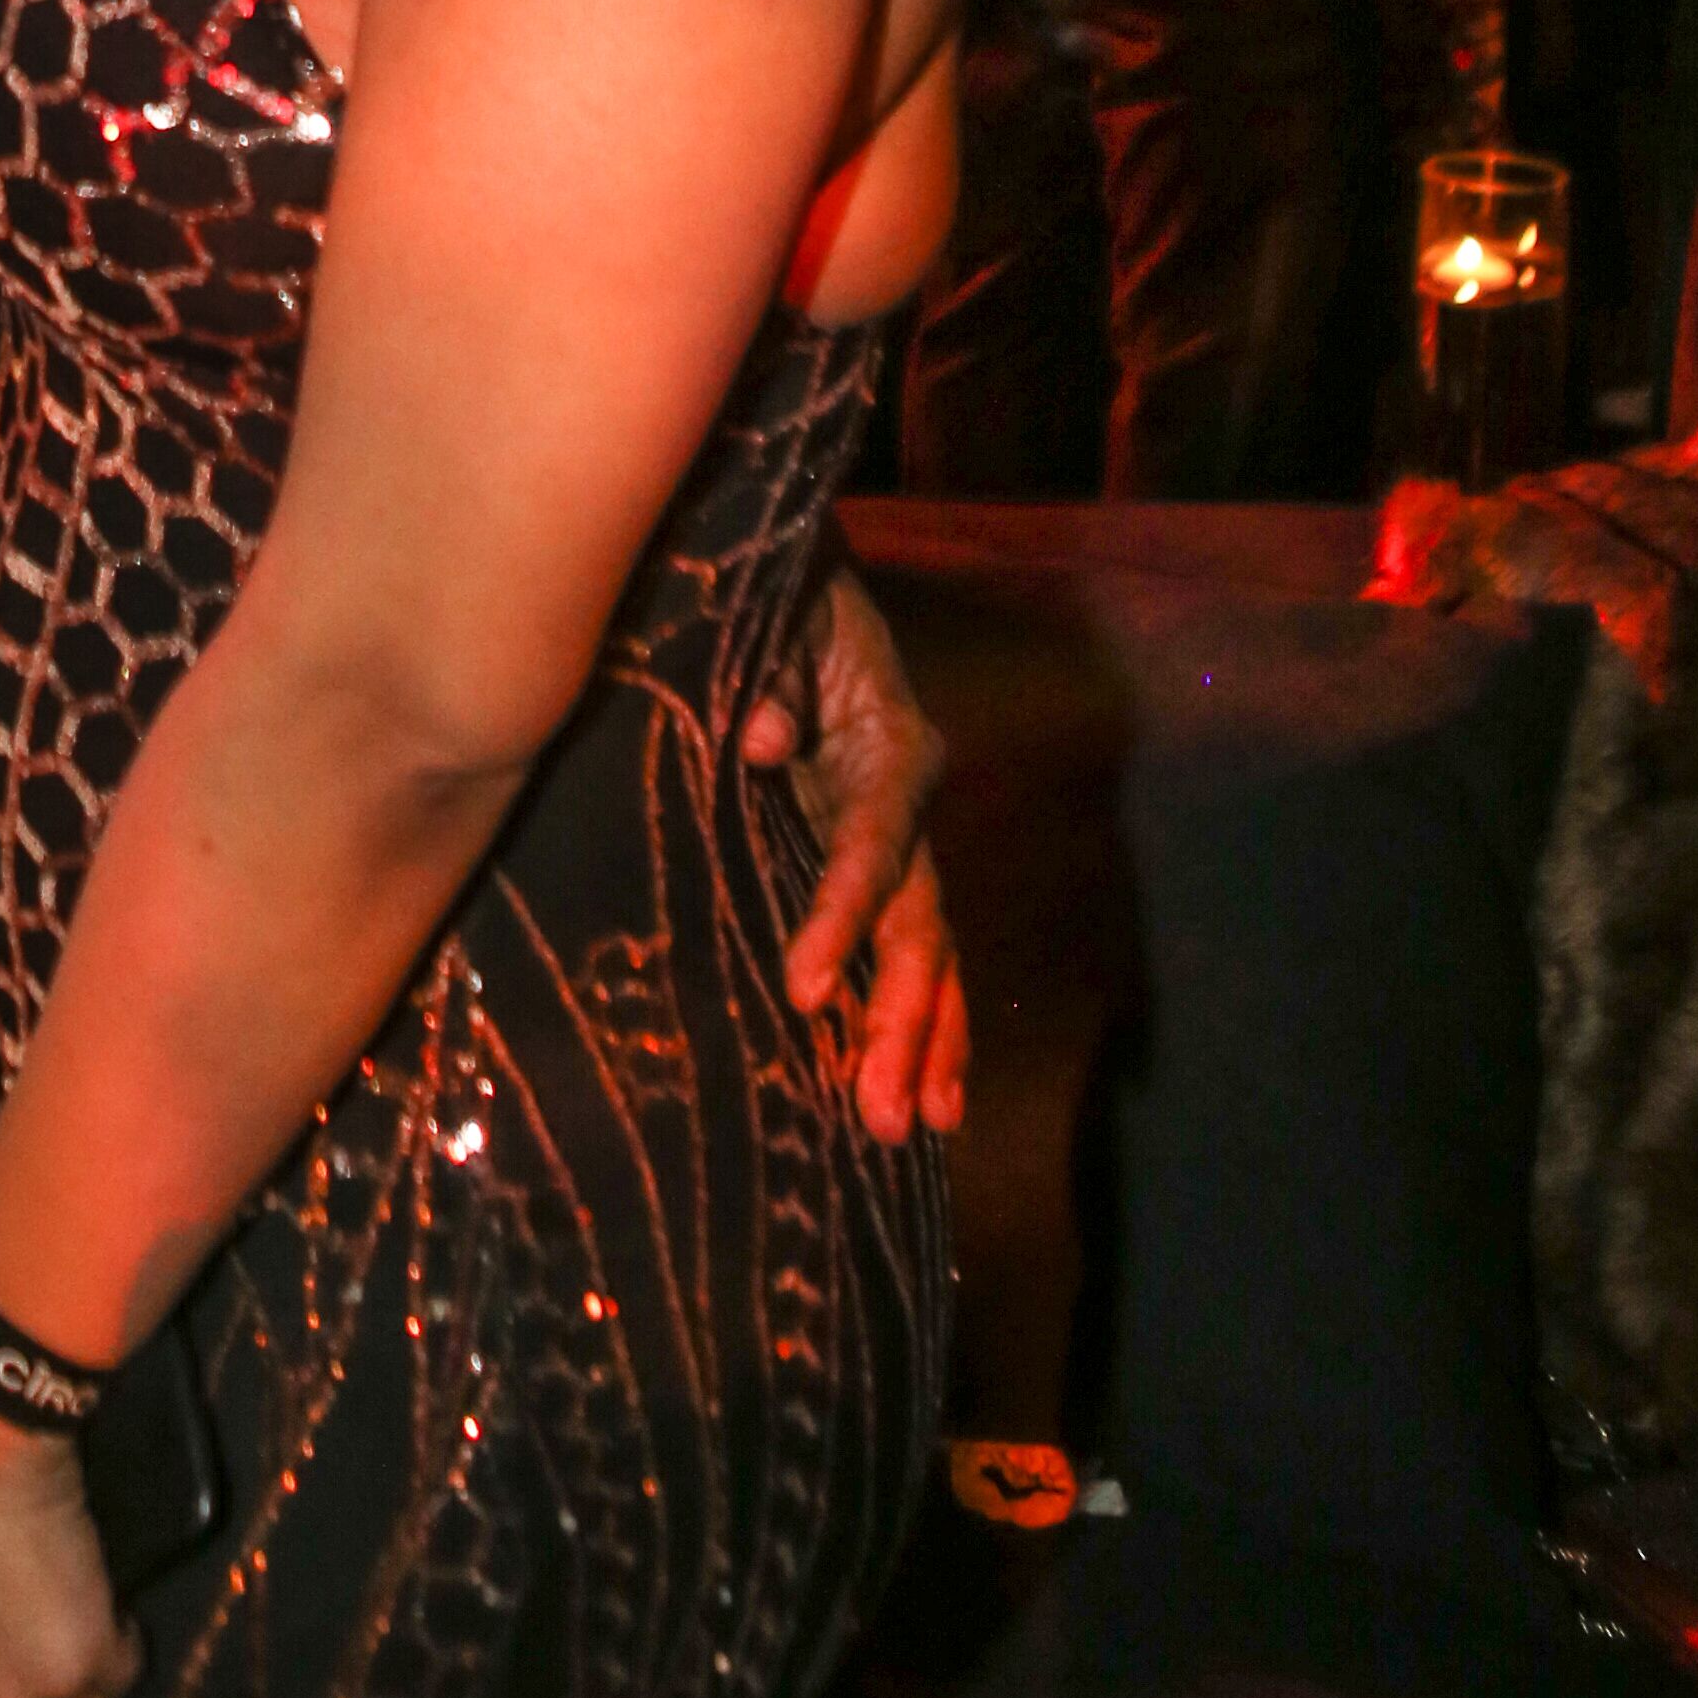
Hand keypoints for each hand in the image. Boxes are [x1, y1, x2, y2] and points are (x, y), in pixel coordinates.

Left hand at [744, 563, 970, 1144]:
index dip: (842, 919)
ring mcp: (898, 830)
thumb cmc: (779, 596)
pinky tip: (927, 1090)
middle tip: (877, 1110)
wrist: (796, 573)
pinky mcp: (875, 849)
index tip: (804, 989)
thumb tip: (769, 743)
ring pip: (928, 949)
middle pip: (918, 923)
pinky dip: (923, 1015)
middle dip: (901, 1020)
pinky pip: (909, 942)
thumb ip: (771, 674)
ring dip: (924, 1039)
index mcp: (892, 745)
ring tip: (914, 1125)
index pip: (872, 848)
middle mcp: (909, 798)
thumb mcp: (775, 615)